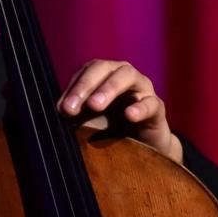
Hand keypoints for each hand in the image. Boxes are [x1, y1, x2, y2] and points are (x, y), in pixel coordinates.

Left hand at [56, 59, 183, 163]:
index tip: (62, 109)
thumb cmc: (109, 127)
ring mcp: (142, 89)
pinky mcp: (157, 108)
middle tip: (73, 107)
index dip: (74, 87)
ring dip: (109, 88)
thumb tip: (60, 109)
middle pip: (105, 68)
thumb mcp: (87, 119)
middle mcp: (123, 76)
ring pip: (127, 77)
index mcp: (104, 75)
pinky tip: (129, 115)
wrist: (140, 149)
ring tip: (95, 105)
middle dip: (87, 85)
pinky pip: (151, 103)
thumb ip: (74, 112)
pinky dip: (140, 107)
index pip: (87, 71)